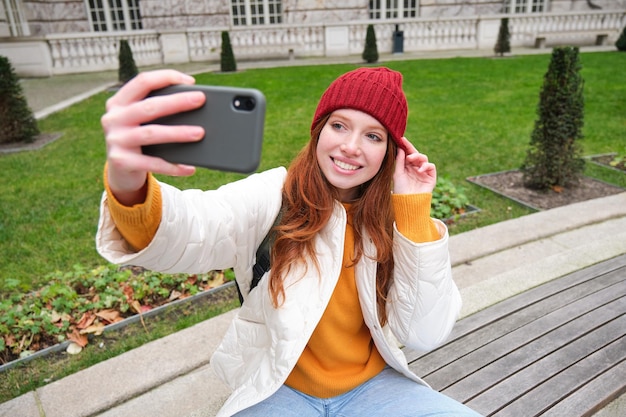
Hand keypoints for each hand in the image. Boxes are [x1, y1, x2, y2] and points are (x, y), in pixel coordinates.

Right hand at [101, 70, 205, 204]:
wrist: (120, 172)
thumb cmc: (138, 140)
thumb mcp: (140, 121)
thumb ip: (156, 109)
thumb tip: (193, 102)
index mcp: (119, 102)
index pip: (143, 81)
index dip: (166, 77)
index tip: (190, 82)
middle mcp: (113, 118)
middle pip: (149, 107)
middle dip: (177, 102)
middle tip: (200, 100)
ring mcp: (115, 140)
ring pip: (151, 133)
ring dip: (178, 133)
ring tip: (200, 133)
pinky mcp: (120, 161)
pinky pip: (152, 163)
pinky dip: (172, 166)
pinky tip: (189, 168)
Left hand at [393, 137, 436, 193]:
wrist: (408, 202)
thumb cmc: (401, 189)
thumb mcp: (398, 173)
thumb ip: (399, 160)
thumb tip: (400, 147)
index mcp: (407, 167)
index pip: (407, 154)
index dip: (406, 146)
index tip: (402, 139)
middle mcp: (415, 168)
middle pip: (416, 154)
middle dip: (411, 150)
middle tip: (406, 147)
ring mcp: (423, 172)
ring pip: (423, 158)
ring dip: (418, 157)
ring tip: (411, 159)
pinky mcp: (430, 177)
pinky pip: (431, 166)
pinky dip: (426, 165)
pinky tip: (420, 169)